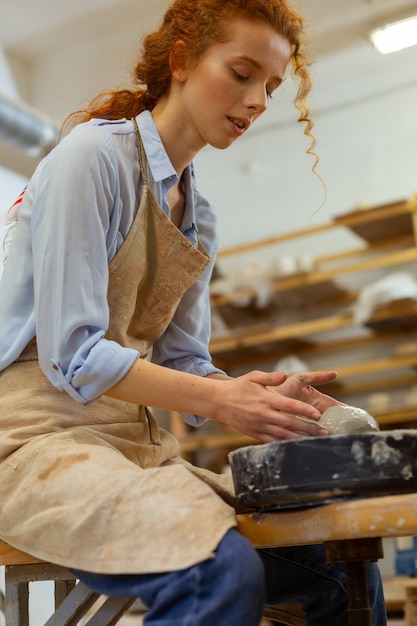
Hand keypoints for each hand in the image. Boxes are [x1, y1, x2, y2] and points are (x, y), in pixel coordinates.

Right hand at [211, 370, 337, 442]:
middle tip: (324, 432)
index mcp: (266, 399)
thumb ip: (271, 377)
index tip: (318, 415)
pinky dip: (285, 444)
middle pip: (290, 423)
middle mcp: (264, 414)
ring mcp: (259, 426)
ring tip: (315, 441)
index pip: (290, 406)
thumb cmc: (239, 387)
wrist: (219, 402)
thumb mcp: (254, 377)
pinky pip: (272, 441)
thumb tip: (285, 374)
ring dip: (300, 438)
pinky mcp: (255, 433)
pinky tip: (296, 446)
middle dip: (309, 428)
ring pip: (283, 435)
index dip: (305, 411)